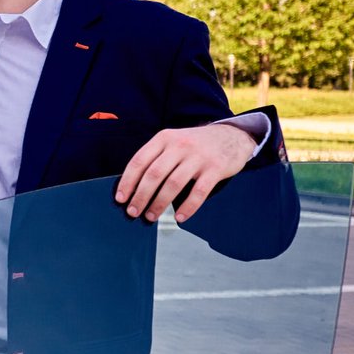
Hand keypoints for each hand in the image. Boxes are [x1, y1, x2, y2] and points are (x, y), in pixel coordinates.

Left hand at [115, 124, 256, 222]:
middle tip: (133, 212)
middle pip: (154, 174)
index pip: (139, 161)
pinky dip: (188, 207)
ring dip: (159, 204)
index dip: (128, 181)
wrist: (232, 136)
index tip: (121, 198)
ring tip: (151, 216)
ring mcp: (198, 157)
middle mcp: (180, 145)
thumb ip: (155, 158)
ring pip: (173, 184)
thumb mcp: (173, 142)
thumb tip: (133, 186)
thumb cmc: (195, 144)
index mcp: (164, 138)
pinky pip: (199, 192)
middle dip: (140, 196)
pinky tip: (179, 217)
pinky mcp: (215, 168)